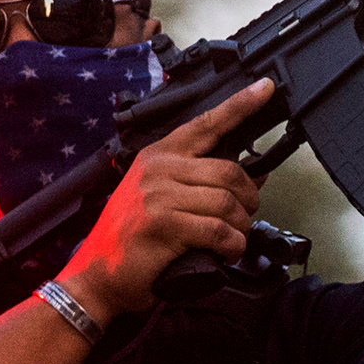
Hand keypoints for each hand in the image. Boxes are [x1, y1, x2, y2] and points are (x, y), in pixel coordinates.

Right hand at [55, 78, 274, 318]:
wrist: (98, 274)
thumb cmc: (131, 238)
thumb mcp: (161, 198)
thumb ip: (202, 182)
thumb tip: (255, 174)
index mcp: (159, 155)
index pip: (206, 124)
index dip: (240, 105)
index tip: (265, 88)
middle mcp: (158, 169)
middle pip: (229, 171)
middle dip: (249, 198)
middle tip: (246, 215)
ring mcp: (158, 195)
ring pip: (226, 202)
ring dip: (241, 226)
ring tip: (233, 238)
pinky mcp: (163, 224)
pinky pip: (217, 230)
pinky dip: (231, 245)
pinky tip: (226, 252)